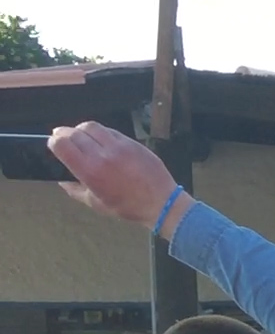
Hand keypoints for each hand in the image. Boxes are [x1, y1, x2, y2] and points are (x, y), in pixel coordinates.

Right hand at [48, 122, 185, 231]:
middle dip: (64, 133)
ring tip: (81, 137)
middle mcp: (103, 155)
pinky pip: (111, 131)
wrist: (162, 203)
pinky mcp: (133, 143)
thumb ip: (75, 190)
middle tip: (62, 137)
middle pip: (74, 132)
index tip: (54, 145)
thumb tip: (61, 180)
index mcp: (90, 171)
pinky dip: (101, 133)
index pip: (62, 144)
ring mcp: (120, 146)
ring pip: (92, 126)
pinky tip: (101, 140)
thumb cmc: (128, 207)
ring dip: (81, 129)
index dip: (54, 142)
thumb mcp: (96, 203)